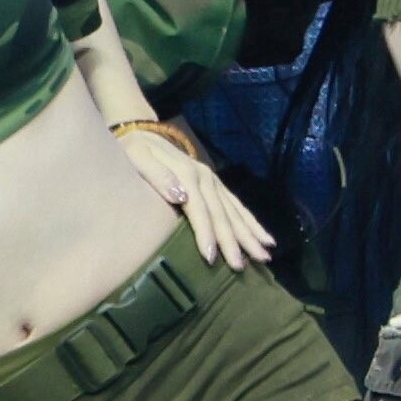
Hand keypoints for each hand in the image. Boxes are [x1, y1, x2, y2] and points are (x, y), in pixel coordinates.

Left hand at [117, 130, 274, 268]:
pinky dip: (252, 222)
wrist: (144, 134)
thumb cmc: (135, 152)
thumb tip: (181, 197)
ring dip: (250, 235)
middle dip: (233, 242)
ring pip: (235, 212)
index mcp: (187, 174)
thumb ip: (157, 176)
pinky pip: (238, 205)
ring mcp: (214, 181)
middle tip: (241, 267)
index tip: (211, 257)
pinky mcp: (217, 185)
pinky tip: (265, 238)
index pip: (199, 210)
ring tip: (264, 256)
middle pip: (222, 214)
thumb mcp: (138, 158)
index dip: (206, 233)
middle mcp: (206, 178)